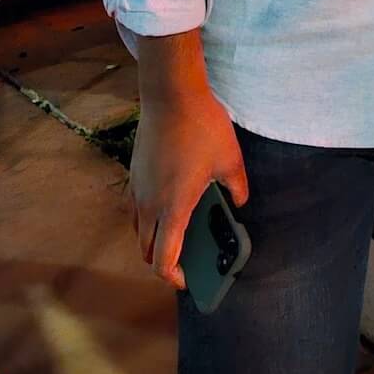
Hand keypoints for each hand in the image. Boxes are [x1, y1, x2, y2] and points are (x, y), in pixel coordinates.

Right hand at [129, 83, 248, 289]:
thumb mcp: (230, 160)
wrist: (170, 93)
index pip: (163, 260)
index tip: (188, 279)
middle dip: (162, 261)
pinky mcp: (134, 171)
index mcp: (173, 208)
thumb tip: (240, 202)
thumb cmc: (201, 127)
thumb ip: (237, 187)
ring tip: (178, 231)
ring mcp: (137, 187)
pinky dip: (148, 215)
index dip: (174, 277)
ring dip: (153, 237)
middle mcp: (148, 204)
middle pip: (146, 249)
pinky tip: (170, 201)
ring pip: (138, 228)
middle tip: (185, 258)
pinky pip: (136, 206)